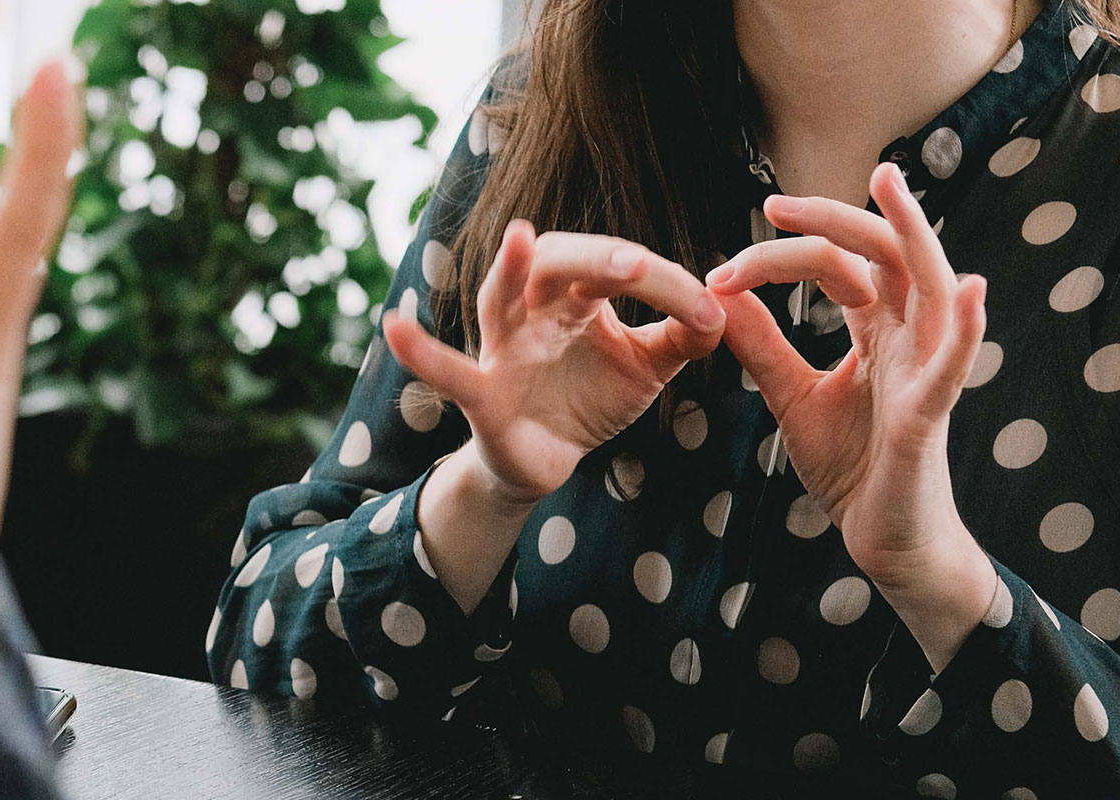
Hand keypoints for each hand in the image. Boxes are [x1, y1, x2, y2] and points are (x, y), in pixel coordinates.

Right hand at [384, 222, 723, 610]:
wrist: (547, 461)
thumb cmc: (590, 396)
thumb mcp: (647, 365)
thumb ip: (685, 335)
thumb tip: (727, 310)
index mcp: (578, 295)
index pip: (619, 268)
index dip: (665, 285)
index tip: (711, 312)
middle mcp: (534, 308)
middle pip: (557, 261)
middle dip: (595, 258)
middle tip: (636, 265)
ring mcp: (501, 347)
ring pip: (500, 296)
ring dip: (510, 269)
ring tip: (518, 240)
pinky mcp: (479, 393)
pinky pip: (448, 371)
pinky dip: (420, 352)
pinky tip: (393, 330)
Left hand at [705, 163, 997, 668]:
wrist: (882, 540)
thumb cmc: (852, 467)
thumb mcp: (792, 397)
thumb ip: (763, 347)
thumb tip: (720, 293)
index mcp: (877, 331)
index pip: (837, 266)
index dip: (781, 255)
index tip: (721, 269)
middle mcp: (908, 339)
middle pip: (882, 255)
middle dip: (834, 220)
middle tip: (774, 203)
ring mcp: (926, 371)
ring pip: (930, 285)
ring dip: (914, 233)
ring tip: (892, 188)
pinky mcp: (931, 415)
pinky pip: (956, 366)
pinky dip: (966, 329)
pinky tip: (971, 290)